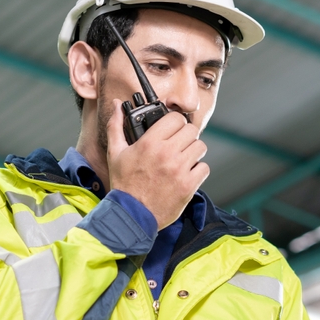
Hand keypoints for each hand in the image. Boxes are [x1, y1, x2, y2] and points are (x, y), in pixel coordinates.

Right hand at [107, 99, 209, 228]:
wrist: (131, 215)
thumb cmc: (123, 184)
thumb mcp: (115, 153)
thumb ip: (116, 126)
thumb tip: (116, 104)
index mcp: (150, 143)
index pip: (175, 118)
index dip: (175, 122)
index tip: (172, 129)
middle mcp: (167, 154)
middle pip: (191, 130)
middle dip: (186, 135)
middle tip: (179, 144)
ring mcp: (179, 170)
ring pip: (200, 147)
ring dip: (193, 151)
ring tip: (183, 159)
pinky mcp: (188, 186)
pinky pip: (204, 168)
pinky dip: (198, 171)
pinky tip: (186, 174)